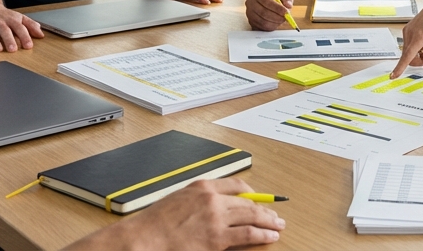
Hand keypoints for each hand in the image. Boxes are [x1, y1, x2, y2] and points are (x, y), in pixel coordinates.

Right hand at [0, 1, 43, 51]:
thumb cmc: (4, 16)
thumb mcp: (18, 18)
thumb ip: (30, 26)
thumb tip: (41, 35)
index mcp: (11, 19)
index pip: (19, 27)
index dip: (24, 36)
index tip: (28, 46)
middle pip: (5, 30)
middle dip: (9, 39)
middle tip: (13, 49)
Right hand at [63, 178, 283, 250]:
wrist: (145, 238)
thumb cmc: (155, 224)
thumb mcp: (178, 200)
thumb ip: (198, 200)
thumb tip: (216, 206)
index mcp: (202, 186)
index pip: (235, 184)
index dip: (251, 193)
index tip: (258, 198)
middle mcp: (212, 198)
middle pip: (247, 201)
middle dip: (264, 208)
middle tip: (274, 214)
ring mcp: (216, 217)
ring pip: (252, 215)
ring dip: (268, 221)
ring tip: (278, 225)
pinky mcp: (218, 237)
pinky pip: (248, 234)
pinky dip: (263, 234)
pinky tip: (270, 236)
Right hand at [244, 0, 293, 30]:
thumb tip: (288, 5)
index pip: (265, 1)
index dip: (277, 8)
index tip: (286, 12)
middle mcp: (250, 2)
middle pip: (263, 12)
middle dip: (276, 17)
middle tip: (285, 18)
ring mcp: (249, 13)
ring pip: (262, 21)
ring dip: (274, 23)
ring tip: (282, 20)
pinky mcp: (251, 21)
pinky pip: (261, 27)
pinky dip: (271, 27)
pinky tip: (276, 23)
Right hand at [392, 0, 422, 77]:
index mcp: (419, 37)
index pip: (408, 56)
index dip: (400, 68)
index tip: (393, 76)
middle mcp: (410, 33)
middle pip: (408, 56)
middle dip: (418, 60)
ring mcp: (407, 31)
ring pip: (408, 51)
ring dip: (417, 53)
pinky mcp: (406, 30)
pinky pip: (408, 45)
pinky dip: (415, 47)